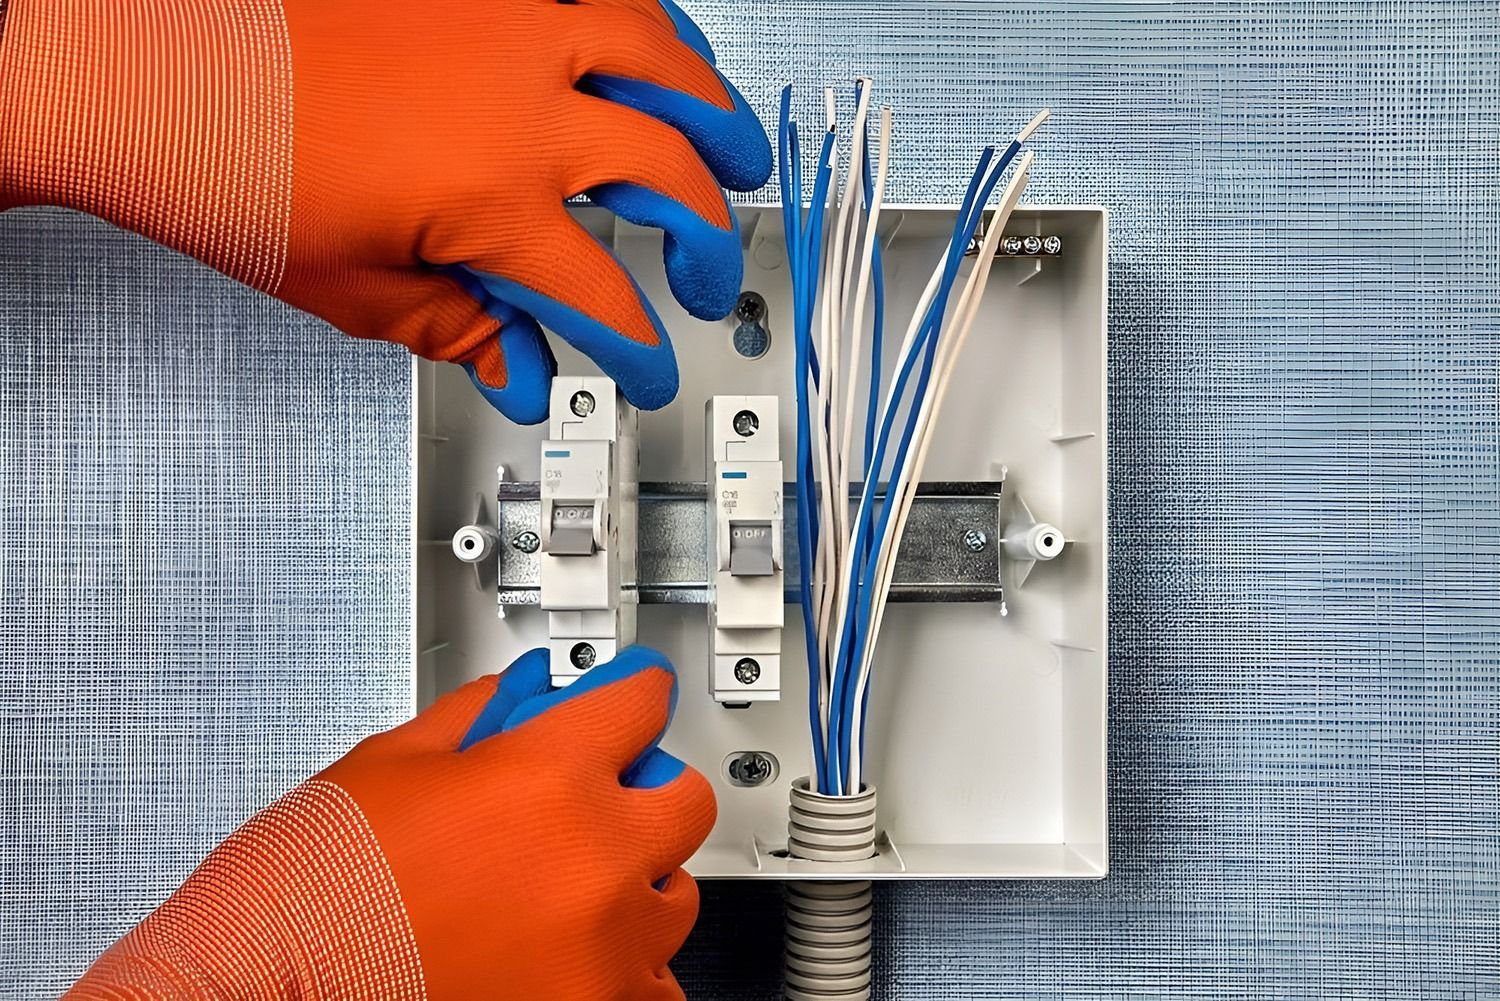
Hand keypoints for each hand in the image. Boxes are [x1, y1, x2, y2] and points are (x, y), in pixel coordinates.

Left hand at [0, 0, 770, 421]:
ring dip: (715, 116)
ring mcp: (510, 25)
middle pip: (668, 177)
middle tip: (704, 270)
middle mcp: (521, 106)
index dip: (640, 349)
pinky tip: (658, 51)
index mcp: (490, 202)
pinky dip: (650, 28)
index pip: (605, 295)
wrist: (145, 61)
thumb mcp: (355, 289)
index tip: (645, 368)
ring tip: (739, 151)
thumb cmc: (226, 164)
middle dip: (705, 239)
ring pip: (662, 60)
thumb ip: (463, 332)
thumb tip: (523, 369)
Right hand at [67, 648, 713, 999]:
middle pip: (685, 799)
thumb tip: (515, 696)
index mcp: (549, 777)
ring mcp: (600, 950)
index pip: (642, 702)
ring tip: (564, 886)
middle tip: (597, 795)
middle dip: (643, 788)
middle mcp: (594, 862)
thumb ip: (474, 717)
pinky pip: (651, 983)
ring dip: (634, 881)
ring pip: (674, 897)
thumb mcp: (389, 761)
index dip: (630, 691)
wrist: (266, 988)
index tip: (632, 696)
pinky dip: (619, 965)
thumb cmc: (311, 888)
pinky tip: (564, 950)